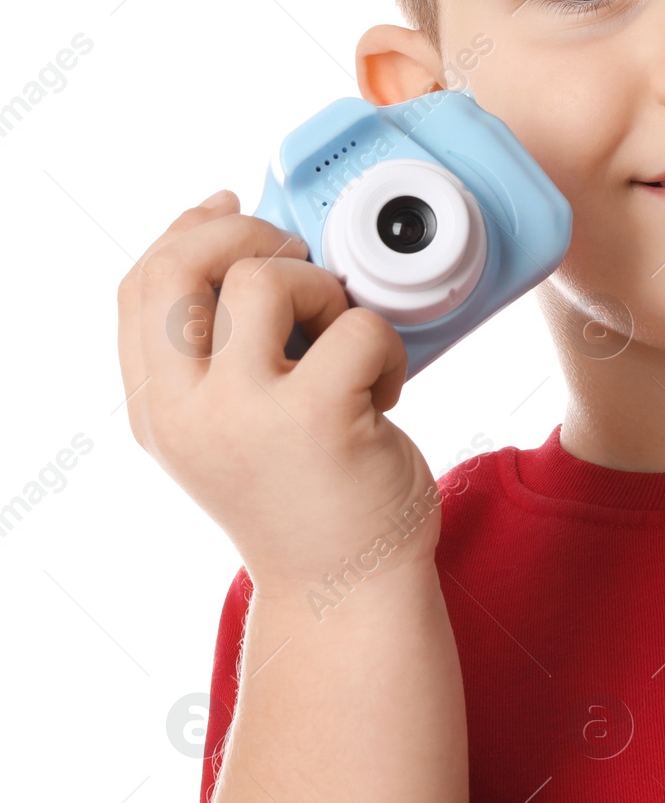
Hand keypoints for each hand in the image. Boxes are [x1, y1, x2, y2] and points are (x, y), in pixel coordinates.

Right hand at [116, 190, 444, 602]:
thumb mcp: (229, 427)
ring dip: (326, 291)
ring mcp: (244, 415)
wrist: (346, 592)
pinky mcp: (315, 417)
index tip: (234, 210)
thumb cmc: (305, 496)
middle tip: (303, 261)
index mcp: (156, 409)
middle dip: (250, 235)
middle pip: (183, 266)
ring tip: (346, 345)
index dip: (187, 231)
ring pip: (267, 278)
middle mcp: (183, 413)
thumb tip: (236, 237)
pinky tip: (385, 390)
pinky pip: (356, 324)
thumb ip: (217, 353)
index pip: (139, 285)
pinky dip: (386, 345)